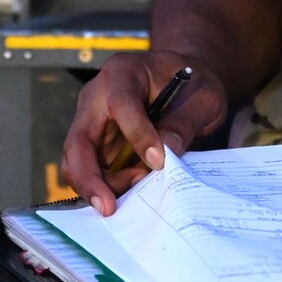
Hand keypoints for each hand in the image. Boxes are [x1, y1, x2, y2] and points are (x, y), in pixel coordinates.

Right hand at [60, 51, 228, 215]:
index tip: (158, 163)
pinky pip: (89, 170)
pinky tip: (134, 185)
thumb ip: (186, 121)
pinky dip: (105, 186)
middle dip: (89, 177)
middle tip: (109, 208)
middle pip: (79, 140)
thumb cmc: (194, 83)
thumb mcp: (204, 96)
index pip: (121, 104)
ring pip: (76, 161)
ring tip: (138, 185)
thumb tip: (166, 154)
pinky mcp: (96, 144)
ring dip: (100, 184)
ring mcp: (92, 122)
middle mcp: (96, 97)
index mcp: (123, 72)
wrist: (184, 80)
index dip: (138, 135)